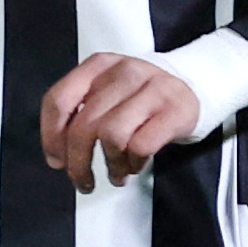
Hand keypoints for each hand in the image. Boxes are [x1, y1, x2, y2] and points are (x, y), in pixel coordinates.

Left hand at [38, 53, 198, 190]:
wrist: (196, 83)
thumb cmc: (143, 96)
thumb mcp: (108, 91)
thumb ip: (81, 113)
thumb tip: (58, 155)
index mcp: (99, 65)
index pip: (59, 100)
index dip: (51, 136)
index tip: (56, 160)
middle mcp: (124, 72)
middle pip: (84, 125)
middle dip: (78, 163)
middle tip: (82, 180)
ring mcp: (152, 88)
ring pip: (112, 136)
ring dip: (110, 164)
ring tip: (116, 174)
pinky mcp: (174, 109)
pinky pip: (142, 145)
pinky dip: (134, 163)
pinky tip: (135, 165)